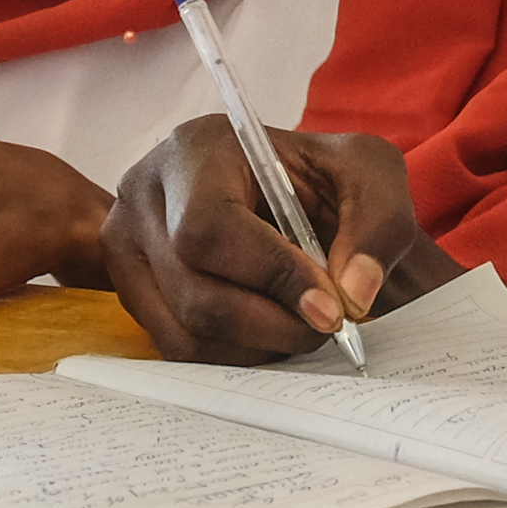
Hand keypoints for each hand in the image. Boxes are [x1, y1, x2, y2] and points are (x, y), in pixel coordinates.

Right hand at [105, 121, 456, 363]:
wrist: (296, 201)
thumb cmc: (324, 180)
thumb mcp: (371, 174)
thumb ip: (380, 224)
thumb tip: (351, 293)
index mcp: (194, 150)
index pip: (210, 228)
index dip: (272, 276)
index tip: (330, 306)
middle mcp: (143, 196)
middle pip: (195, 292)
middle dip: (273, 324)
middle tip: (326, 325)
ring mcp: (126, 249)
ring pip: (184, 331)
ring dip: (257, 347)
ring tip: (300, 324)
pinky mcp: (132, 293)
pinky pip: (177, 348)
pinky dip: (234, 356)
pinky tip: (268, 330)